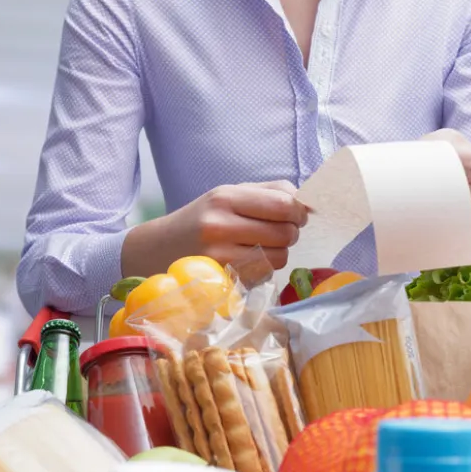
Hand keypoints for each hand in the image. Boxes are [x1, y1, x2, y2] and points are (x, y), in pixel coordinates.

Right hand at [165, 180, 309, 268]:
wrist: (158, 248)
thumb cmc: (201, 219)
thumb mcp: (228, 195)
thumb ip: (270, 193)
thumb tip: (311, 202)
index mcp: (225, 197)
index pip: (284, 203)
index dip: (299, 211)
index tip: (296, 215)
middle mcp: (220, 224)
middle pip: (286, 232)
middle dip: (291, 233)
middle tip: (277, 232)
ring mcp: (219, 255)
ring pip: (280, 256)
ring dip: (279, 253)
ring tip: (261, 247)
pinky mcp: (221, 278)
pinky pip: (264, 274)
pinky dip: (264, 269)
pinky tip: (248, 261)